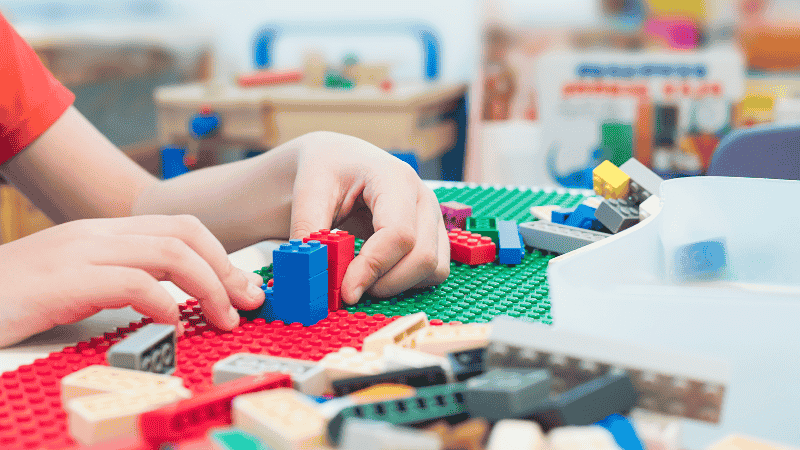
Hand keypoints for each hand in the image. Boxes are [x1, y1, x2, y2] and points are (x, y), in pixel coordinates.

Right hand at [0, 215, 263, 346]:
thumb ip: (122, 279)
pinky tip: (172, 322)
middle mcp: (97, 234)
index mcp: (104, 233)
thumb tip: (172, 299)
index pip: (180, 226)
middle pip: (185, 232)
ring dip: (210, 286)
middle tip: (248, 301)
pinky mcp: (63, 281)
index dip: (221, 254)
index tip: (242, 287)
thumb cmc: (14, 298)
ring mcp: (80, 252)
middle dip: (227, 266)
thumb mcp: (78, 281)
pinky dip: (163, 302)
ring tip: (224, 317)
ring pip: (170, 251)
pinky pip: (132, 282)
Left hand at [289, 131, 449, 303]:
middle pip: (422, 257)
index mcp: (395, 179)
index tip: (346, 291)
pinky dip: (407, 283)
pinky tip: (378, 274)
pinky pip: (434, 272)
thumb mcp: (309, 193)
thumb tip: (309, 273)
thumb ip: (309, 232)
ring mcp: (434, 217)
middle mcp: (423, 197)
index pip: (398, 234)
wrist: (340, 160)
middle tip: (349, 289)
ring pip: (434, 269)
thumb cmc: (327, 170)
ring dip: (398, 285)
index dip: (373, 268)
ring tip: (362, 279)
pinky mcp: (434, 236)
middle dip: (385, 283)